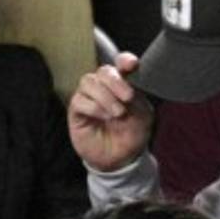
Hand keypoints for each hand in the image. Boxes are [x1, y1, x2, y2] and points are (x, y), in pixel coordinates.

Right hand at [68, 53, 153, 171]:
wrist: (121, 158)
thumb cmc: (132, 135)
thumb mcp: (143, 116)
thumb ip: (137, 99)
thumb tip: (126, 86)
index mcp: (123, 84)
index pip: (120, 64)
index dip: (125, 60)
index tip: (132, 64)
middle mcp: (105, 87)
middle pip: (104, 71)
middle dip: (116, 81)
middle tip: (128, 97)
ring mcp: (89, 97)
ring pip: (89, 82)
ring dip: (105, 96)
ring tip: (118, 113)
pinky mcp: (77, 110)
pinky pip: (79, 100)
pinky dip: (94, 107)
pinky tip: (105, 117)